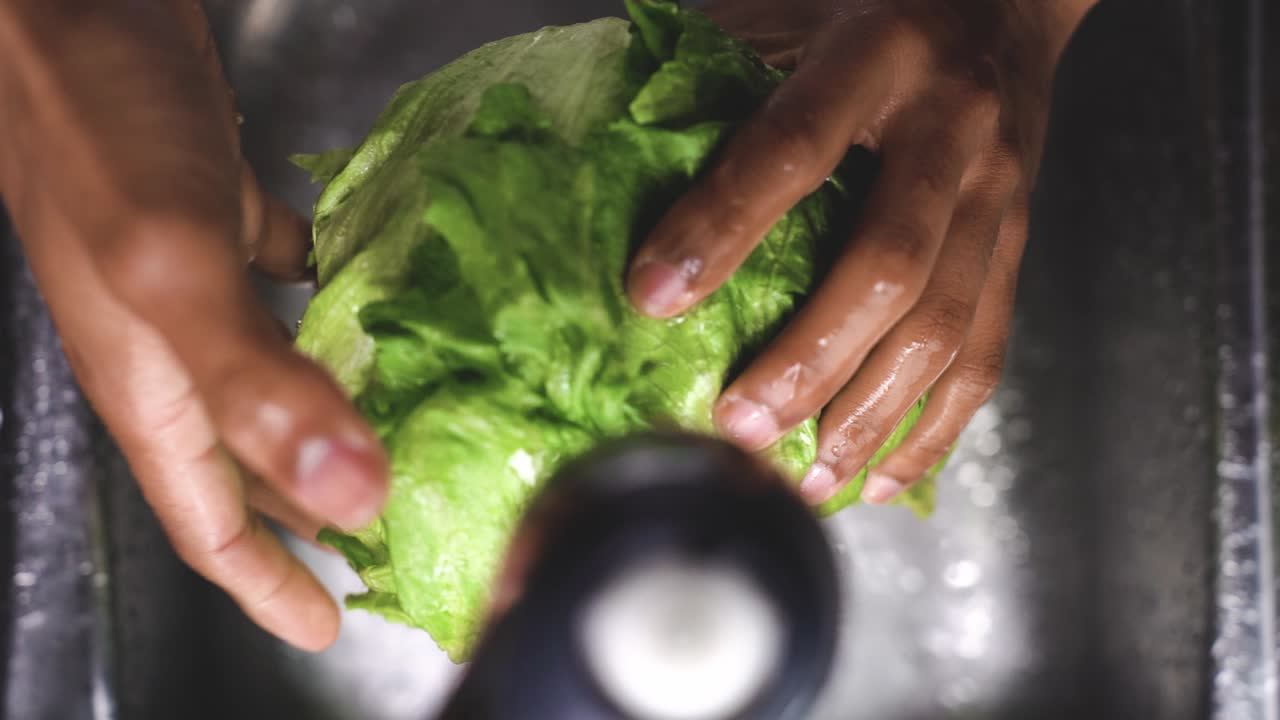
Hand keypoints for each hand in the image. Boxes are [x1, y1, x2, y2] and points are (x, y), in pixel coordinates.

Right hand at [0, 0, 386, 649]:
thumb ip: (254, 383)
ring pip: (272, 377)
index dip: (266, 581)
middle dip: (311, 513)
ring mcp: (192, 278)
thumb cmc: (95, 125)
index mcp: (153, 386)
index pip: (210, 522)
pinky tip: (383, 293)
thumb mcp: (172, 268)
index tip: (328, 624)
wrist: (61, 7)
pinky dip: (335, 300)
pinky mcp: (216, 211)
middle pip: (247, 461)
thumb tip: (351, 496)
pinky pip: (287, 280)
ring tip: (404, 429)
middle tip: (388, 542)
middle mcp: (172, 347)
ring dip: (331, 412)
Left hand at [627, 0, 1094, 504]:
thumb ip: (720, 65)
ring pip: (946, 327)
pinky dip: (935, 425)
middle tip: (737, 426)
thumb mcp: (792, 6)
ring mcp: (998, 195)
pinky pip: (988, 350)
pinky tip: (883, 472)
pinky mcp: (1017, 246)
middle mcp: (953, 129)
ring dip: (870, 416)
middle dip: (809, 361)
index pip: (793, 149)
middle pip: (889, 266)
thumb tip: (617, 145)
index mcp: (879, 55)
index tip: (653, 296)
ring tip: (805, 477)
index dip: (720, 228)